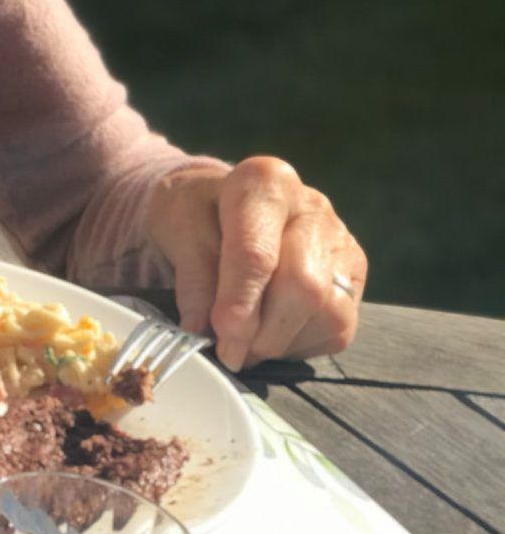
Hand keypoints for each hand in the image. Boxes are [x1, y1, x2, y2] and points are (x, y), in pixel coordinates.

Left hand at [145, 157, 366, 371]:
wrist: (223, 206)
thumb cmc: (200, 213)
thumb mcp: (179, 228)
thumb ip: (193, 276)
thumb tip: (200, 327)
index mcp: (267, 183)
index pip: (257, 252)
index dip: (239, 301)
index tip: (221, 334)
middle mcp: (313, 208)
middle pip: (303, 286)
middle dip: (261, 331)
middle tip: (228, 350)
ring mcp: (340, 244)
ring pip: (327, 313)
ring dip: (279, 342)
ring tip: (245, 341)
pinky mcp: (353, 278)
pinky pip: (337, 329)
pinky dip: (298, 344)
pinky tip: (271, 332)